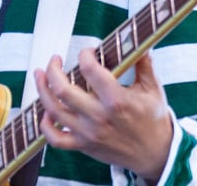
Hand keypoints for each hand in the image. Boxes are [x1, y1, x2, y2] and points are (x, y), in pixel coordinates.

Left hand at [33, 49, 172, 182]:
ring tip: (40, 75)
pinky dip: (45, 126)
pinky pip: (56, 139)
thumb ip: (144, 64)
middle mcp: (99, 117)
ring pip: (54, 111)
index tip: (87, 52)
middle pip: (62, 89)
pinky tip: (44, 112)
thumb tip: (137, 43)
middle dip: (53, 69)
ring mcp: (89, 133)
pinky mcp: (84, 146)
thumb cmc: (154, 120)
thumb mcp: (153, 89)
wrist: (157, 154)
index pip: (90, 69)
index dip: (84, 55)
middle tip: (54, 59)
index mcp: (116, 99)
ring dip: (42, 90)